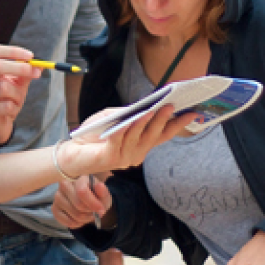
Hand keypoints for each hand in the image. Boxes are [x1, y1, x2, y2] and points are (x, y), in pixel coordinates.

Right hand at [0, 44, 40, 144]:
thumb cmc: (6, 100)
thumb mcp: (17, 84)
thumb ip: (26, 73)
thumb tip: (41, 65)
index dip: (13, 52)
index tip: (30, 56)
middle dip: (20, 68)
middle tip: (36, 72)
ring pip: (2, 87)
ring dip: (17, 93)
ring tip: (18, 99)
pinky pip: (5, 106)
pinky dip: (14, 107)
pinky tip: (11, 110)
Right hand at [51, 175, 111, 228]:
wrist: (87, 200)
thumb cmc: (95, 195)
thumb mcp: (103, 193)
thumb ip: (103, 191)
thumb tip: (100, 186)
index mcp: (77, 177)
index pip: (82, 191)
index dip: (93, 203)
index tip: (101, 210)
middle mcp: (64, 184)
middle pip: (78, 205)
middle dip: (90, 212)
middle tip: (95, 212)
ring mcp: (57, 196)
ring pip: (74, 214)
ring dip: (85, 219)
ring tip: (88, 215)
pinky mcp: (54, 208)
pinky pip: (68, 222)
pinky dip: (77, 224)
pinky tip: (80, 219)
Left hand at [58, 105, 195, 178]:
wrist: (72, 150)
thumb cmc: (94, 133)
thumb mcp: (114, 117)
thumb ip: (129, 114)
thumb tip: (145, 107)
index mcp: (140, 145)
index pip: (163, 135)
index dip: (177, 125)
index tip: (192, 113)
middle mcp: (136, 155)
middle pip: (153, 136)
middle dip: (163, 120)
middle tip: (171, 106)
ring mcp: (124, 159)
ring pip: (138, 137)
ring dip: (146, 122)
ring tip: (153, 108)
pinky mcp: (109, 158)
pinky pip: (119, 140)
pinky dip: (125, 128)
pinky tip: (130, 119)